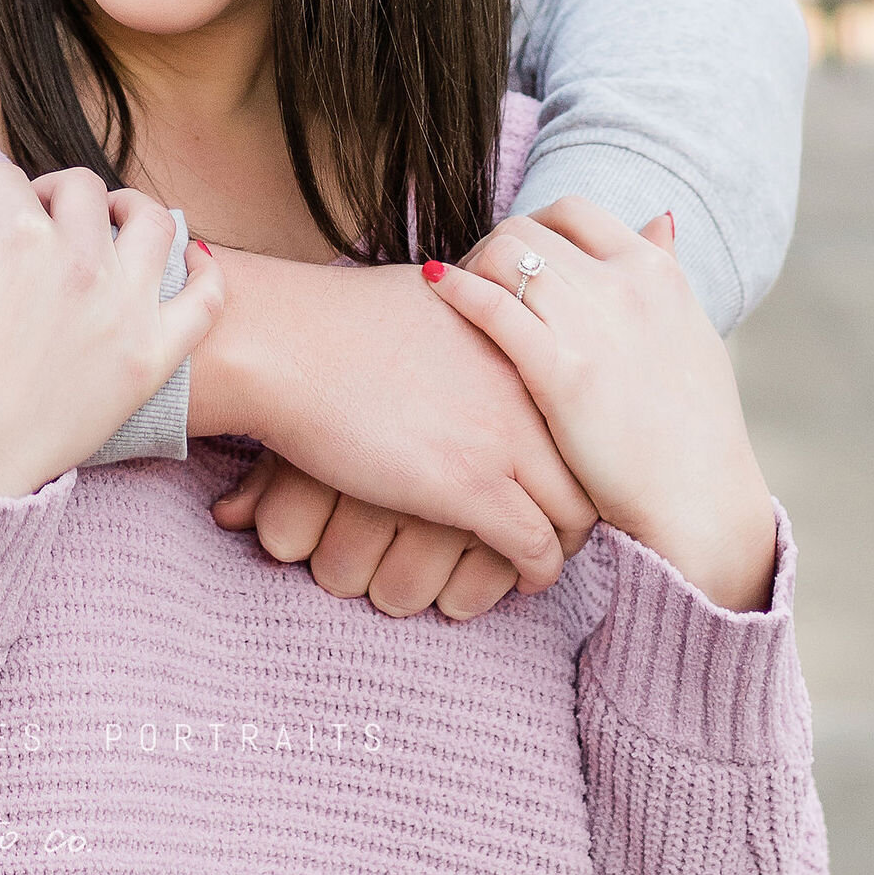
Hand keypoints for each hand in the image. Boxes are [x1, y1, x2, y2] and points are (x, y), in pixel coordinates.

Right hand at [0, 145, 221, 497]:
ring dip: (128, 210)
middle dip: (51, 193)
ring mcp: (122, 309)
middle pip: (81, 190)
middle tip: (35, 219)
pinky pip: (204, 300)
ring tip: (107, 224)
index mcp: (15, 237)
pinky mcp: (149, 359)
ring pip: (153, 222)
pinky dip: (206, 272)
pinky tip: (191, 259)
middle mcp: (77, 261)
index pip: (9, 179)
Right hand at [188, 250, 595, 591]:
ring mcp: (501, 433)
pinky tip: (519, 580)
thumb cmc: (332, 319)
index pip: (579, 407)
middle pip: (589, 461)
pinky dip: (534, 572)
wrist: (284, 342)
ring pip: (574, 512)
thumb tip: (467, 321)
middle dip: (580, 504)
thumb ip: (468, 312)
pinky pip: (533, 548)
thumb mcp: (426, 294)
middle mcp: (522, 381)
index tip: (557, 478)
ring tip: (539, 561)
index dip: (575, 451)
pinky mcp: (471, 485)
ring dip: (561, 545)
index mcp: (513, 334)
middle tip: (558, 529)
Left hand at [425, 200, 777, 611]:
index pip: (573, 212)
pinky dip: (457, 287)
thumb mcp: (693, 331)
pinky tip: (434, 284)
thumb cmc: (695, 428)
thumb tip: (658, 217)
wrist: (699, 505)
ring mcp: (593, 325)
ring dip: (472, 265)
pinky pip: (494, 305)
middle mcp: (625, 284)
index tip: (518, 258)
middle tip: (477, 279)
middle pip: (528, 229)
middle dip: (494, 246)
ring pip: (505, 254)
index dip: (534, 226)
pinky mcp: (562, 372)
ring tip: (457, 292)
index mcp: (655, 272)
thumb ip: (667, 273)